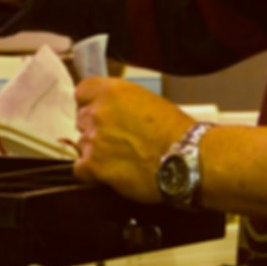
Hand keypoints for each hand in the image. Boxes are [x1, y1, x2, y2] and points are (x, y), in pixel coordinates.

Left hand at [72, 77, 193, 204]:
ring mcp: (93, 140)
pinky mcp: (94, 166)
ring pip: (82, 145)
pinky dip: (91, 173)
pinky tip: (109, 174)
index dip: (90, 103)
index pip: (82, 92)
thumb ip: (123, 103)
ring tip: (118, 159)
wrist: (186, 158)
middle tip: (115, 139)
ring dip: (95, 151)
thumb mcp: (149, 101)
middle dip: (95, 128)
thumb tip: (115, 113)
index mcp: (112, 91)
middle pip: (81, 119)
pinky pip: (80, 169)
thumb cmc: (176, 131)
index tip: (98, 112)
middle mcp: (98, 112)